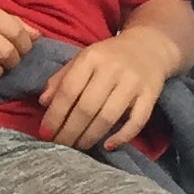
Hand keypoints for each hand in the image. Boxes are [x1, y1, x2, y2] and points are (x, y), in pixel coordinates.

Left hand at [35, 29, 171, 151]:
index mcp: (91, 58)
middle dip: (70, 131)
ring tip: (78, 147)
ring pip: (108, 116)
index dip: (55, 115)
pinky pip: (137, 120)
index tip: (45, 134)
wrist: (149, 46)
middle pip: (87, 107)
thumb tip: (43, 102)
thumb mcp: (82, 59)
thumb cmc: (108, 57)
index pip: (69, 90)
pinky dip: (123, 136)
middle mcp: (112, 69)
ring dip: (90, 136)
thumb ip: (61, 78)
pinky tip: (108, 145)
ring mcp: (133, 82)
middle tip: (60, 146)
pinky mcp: (151, 94)